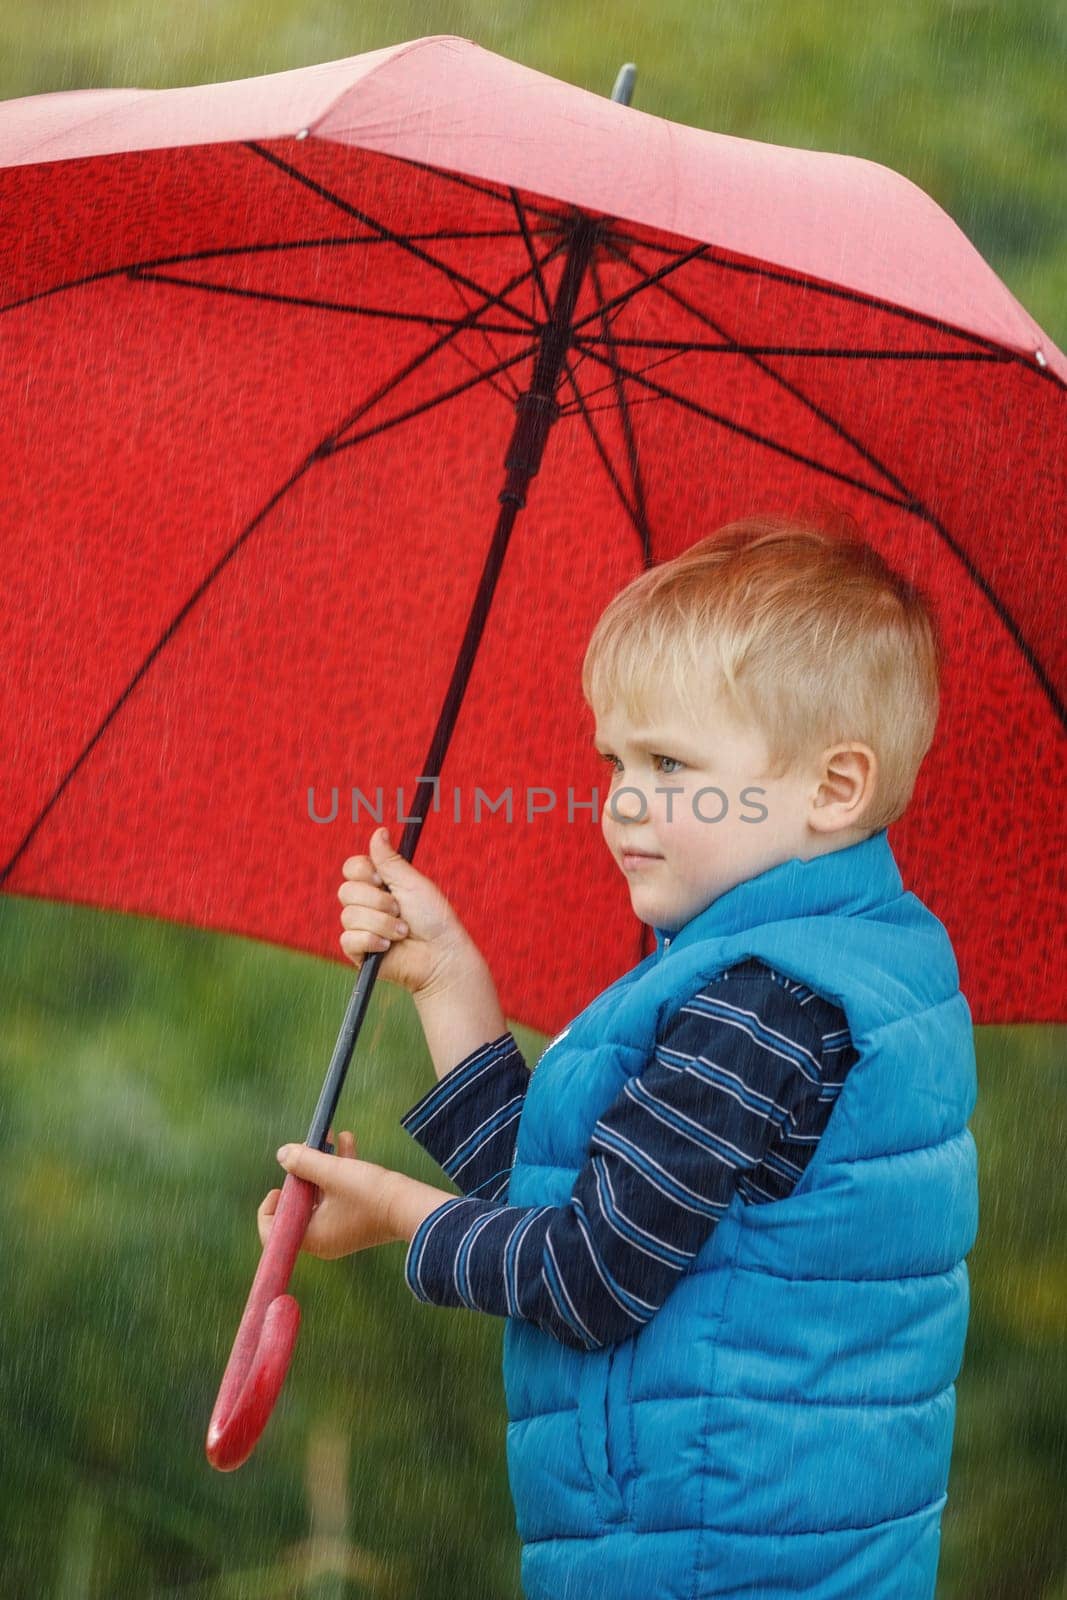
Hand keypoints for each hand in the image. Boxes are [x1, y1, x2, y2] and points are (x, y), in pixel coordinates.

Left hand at [257, 1131, 399, 1258]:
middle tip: (307, 1150)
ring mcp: (340, 1230)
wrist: (412, 1206)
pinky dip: (339, 1172)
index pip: (274, 1230)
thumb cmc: (370, 1194)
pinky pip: (339, 1195)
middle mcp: (323, 1239)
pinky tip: (346, 1140)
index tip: (281, 1183)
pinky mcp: (357, 1218)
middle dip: (303, 1173)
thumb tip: (282, 1154)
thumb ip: (303, 1162)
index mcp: (311, 1238)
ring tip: (328, 1135)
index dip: (271, 1204)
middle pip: (298, 1207)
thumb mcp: (333, 1172)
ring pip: (320, 1196)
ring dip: (323, 1165)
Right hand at [338, 825, 478, 998]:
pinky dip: (371, 941)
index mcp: (378, 885)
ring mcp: (361, 928)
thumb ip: (389, 860)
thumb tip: (379, 830)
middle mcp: (367, 904)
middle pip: (346, 891)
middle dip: (377, 901)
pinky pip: (348, 940)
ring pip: (349, 916)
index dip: (363, 872)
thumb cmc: (433, 918)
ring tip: (403, 932)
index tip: (383, 880)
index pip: (352, 868)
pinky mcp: (358, 951)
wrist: (441, 954)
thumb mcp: (412, 883)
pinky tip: (389, 946)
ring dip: (382, 924)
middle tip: (400, 910)